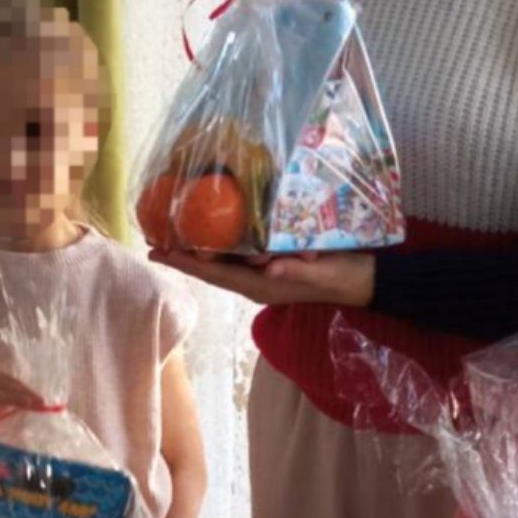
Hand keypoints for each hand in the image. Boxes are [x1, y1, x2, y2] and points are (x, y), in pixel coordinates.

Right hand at [0, 369, 46, 440]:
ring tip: (26, 404)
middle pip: (0, 385)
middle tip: (38, 402)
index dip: (25, 388)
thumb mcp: (1, 400)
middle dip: (21, 393)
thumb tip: (43, 403)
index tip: (41, 400)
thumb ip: (18, 397)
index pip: (8, 380)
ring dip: (9, 399)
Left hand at [149, 247, 375, 307]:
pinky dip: (219, 245)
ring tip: (173, 232)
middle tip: (154, 235)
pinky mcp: (272, 265)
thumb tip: (270, 266)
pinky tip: (210, 232)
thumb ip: (296, 268)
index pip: (214, 273)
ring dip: (197, 249)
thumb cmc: (341, 275)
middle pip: (211, 268)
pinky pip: (237, 257)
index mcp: (260, 285)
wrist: (363, 281)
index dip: (184, 263)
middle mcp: (255, 282)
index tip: (156, 251)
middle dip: (183, 254)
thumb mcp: (321, 270)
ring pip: (221, 262)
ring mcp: (263, 275)